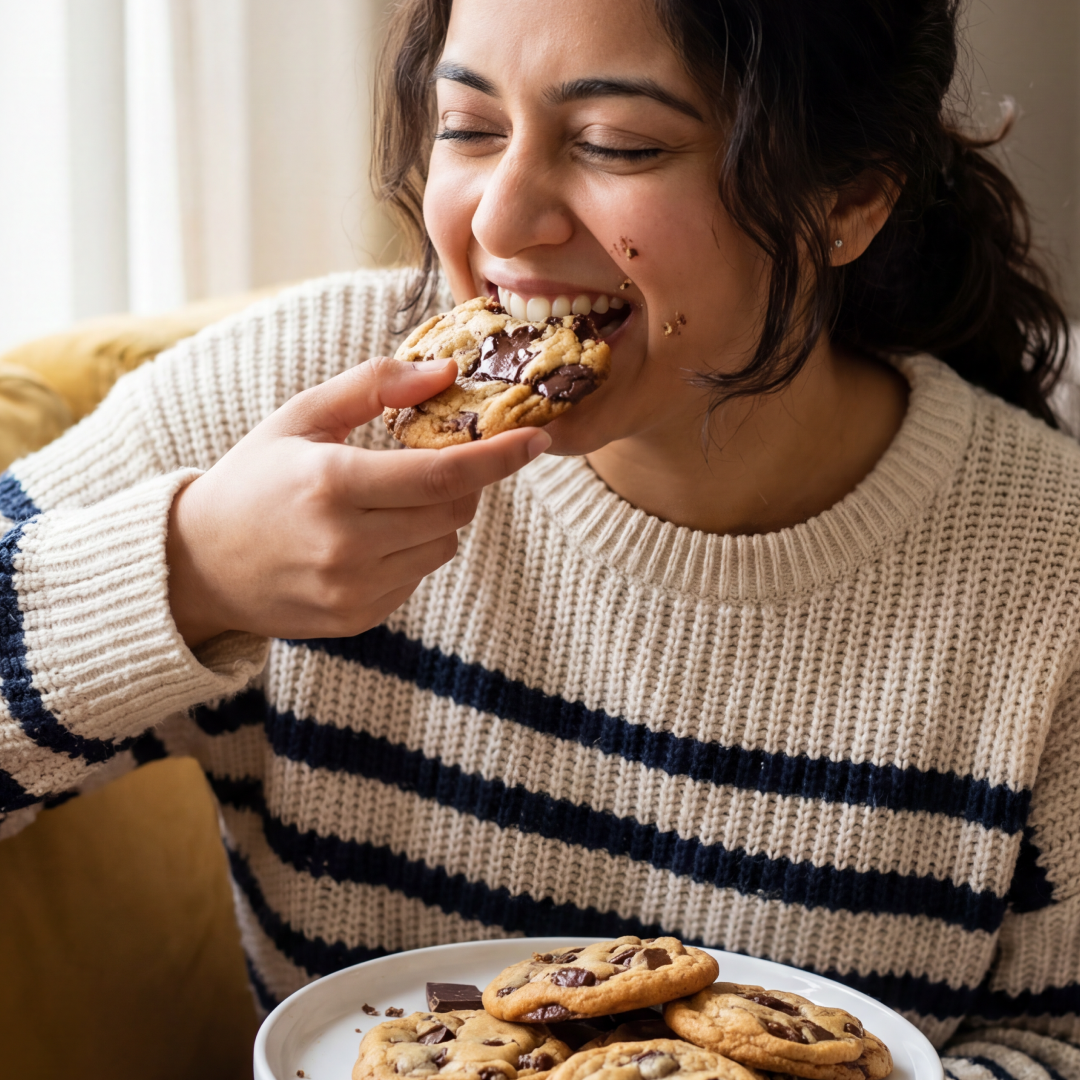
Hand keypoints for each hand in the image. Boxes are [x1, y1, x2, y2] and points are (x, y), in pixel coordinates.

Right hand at [165, 357, 549, 647]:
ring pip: (443, 546)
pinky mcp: (357, 618)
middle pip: (454, 511)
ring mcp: (353, 590)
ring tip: (385, 502)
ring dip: (437, 517)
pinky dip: (412, 551)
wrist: (199, 565)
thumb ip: (373, 386)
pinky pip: (418, 578)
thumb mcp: (301, 416)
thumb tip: (445, 373)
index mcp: (332, 484)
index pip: (442, 474)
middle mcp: (346, 545)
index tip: (538, 440)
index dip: (500, 457)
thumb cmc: (253, 479)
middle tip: (435, 461)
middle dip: (463, 482)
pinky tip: (368, 539)